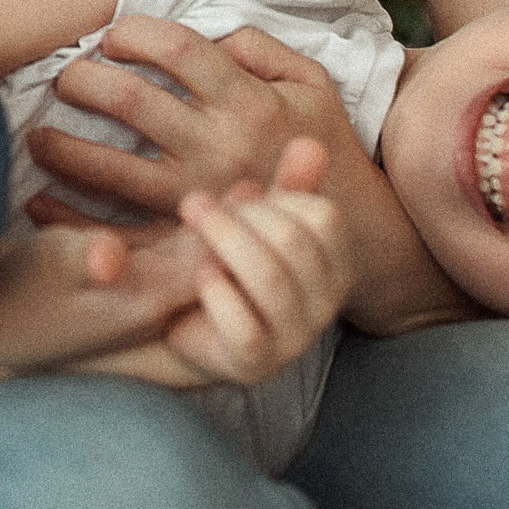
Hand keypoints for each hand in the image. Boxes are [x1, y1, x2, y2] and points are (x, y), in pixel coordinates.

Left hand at [25, 21, 358, 221]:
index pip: (176, 49)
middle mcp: (219, 145)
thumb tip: (208, 32)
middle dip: (82, 80)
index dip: (134, 33)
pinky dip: (72, 219)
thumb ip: (259, 47)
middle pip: (130, 100)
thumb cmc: (325, 146)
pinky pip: (118, 233)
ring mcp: (199, 196)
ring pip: (111, 168)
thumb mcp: (311, 82)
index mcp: (248, 101)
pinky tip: (39, 202)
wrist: (356, 233)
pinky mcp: (186, 242)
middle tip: (63, 78)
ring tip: (37, 136)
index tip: (112, 38)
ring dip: (62, 147)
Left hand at [72, 137, 352, 388]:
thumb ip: (285, 187)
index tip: (236, 195)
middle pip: (294, 242)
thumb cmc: (223, 260)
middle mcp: (325, 303)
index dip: (274, 200)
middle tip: (194, 205)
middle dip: (238, 217)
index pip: (323, 217)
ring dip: (223, 245)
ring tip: (192, 232)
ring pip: (271, 281)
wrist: (175, 319)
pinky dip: (217, 293)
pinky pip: (245, 328)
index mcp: (334, 262)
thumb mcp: (252, 218)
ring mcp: (294, 338)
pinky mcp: (256, 364)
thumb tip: (311, 144)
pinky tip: (200, 276)